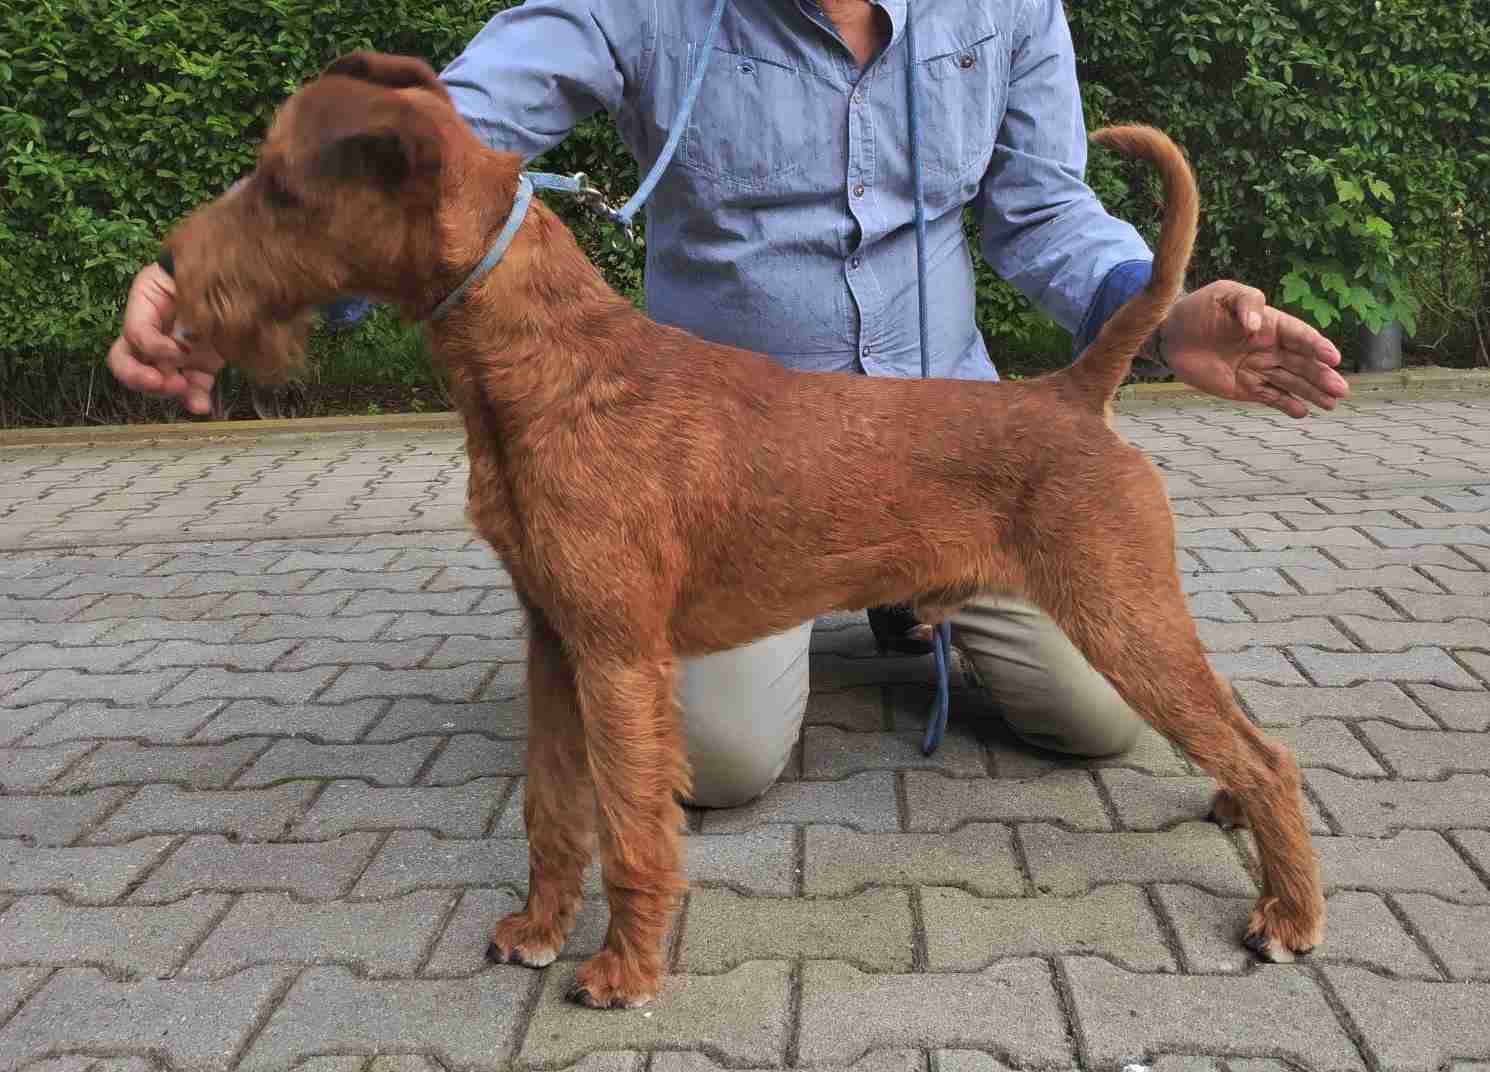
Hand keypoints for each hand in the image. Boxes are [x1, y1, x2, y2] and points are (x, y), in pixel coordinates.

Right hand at [106, 264, 224, 415]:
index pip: (132, 338)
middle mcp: (154, 339)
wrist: (225, 276)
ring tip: (187, 393)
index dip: (151, 348)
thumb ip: (178, 307)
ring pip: (160, 382)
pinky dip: (195, 400)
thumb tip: (183, 342)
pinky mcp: (199, 366)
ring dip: (170, 392)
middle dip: (145, 380)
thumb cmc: (195, 273)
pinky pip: (192, 388)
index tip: (176, 350)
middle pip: (132, 368)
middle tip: (168, 382)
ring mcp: (176, 355)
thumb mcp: (177, 281)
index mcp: (142, 315)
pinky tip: (202, 407)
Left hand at [1161, 281, 1348, 417]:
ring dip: (1312, 392)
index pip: (1300, 336)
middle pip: (1302, 363)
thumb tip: (1255, 326)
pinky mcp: (1244, 387)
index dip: (1317, 346)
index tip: (1333, 358)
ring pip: (1291, 382)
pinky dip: (1286, 405)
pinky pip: (1270, 397)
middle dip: (1322, 376)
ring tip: (1331, 403)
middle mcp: (1270, 348)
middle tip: (1341, 390)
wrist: (1171, 336)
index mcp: (1270, 324)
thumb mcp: (1223, 293)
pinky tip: (1302, 412)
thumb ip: (1245, 303)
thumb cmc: (1200, 309)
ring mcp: (1258, 369)